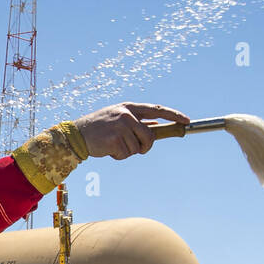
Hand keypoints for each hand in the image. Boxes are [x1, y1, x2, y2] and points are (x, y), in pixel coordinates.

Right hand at [72, 102, 189, 160]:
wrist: (77, 135)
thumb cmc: (100, 128)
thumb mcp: (118, 118)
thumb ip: (138, 122)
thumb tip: (159, 128)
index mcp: (129, 107)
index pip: (157, 109)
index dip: (174, 115)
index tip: (186, 121)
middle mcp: (126, 115)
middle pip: (150, 136)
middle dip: (146, 146)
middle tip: (138, 149)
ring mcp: (120, 127)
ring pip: (137, 148)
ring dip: (127, 152)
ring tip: (113, 145)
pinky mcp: (114, 140)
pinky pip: (126, 154)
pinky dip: (118, 156)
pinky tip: (108, 149)